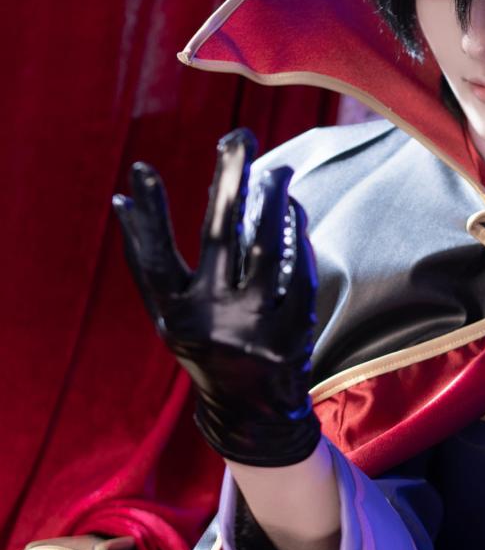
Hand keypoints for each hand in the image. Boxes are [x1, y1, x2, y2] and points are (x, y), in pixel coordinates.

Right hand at [113, 130, 320, 466]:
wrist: (254, 414)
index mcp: (175, 319)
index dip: (146, 215)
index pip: (154, 257)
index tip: (141, 168)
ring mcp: (255, 330)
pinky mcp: (293, 334)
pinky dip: (293, 236)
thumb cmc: (206, 348)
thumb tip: (122, 198)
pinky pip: (296, 271)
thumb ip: (150, 262)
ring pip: (266, 246)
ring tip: (276, 171)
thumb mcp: (171, 314)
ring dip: (272, 199)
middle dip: (229, 179)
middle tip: (238, 135)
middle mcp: (212, 323)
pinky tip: (292, 210)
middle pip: (220, 234)